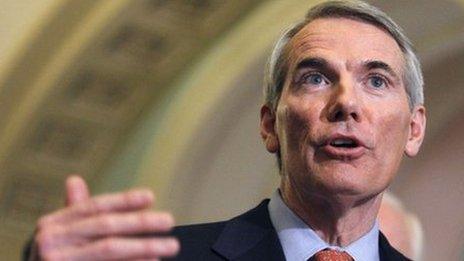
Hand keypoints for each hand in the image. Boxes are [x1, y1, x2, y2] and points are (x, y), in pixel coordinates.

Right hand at [30, 175, 178, 259]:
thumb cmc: (54, 259)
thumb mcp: (59, 235)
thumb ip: (74, 212)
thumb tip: (74, 180)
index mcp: (52, 225)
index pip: (94, 207)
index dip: (123, 201)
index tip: (150, 197)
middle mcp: (52, 241)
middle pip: (106, 226)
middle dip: (141, 223)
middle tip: (169, 221)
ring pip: (109, 249)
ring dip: (143, 247)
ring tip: (168, 246)